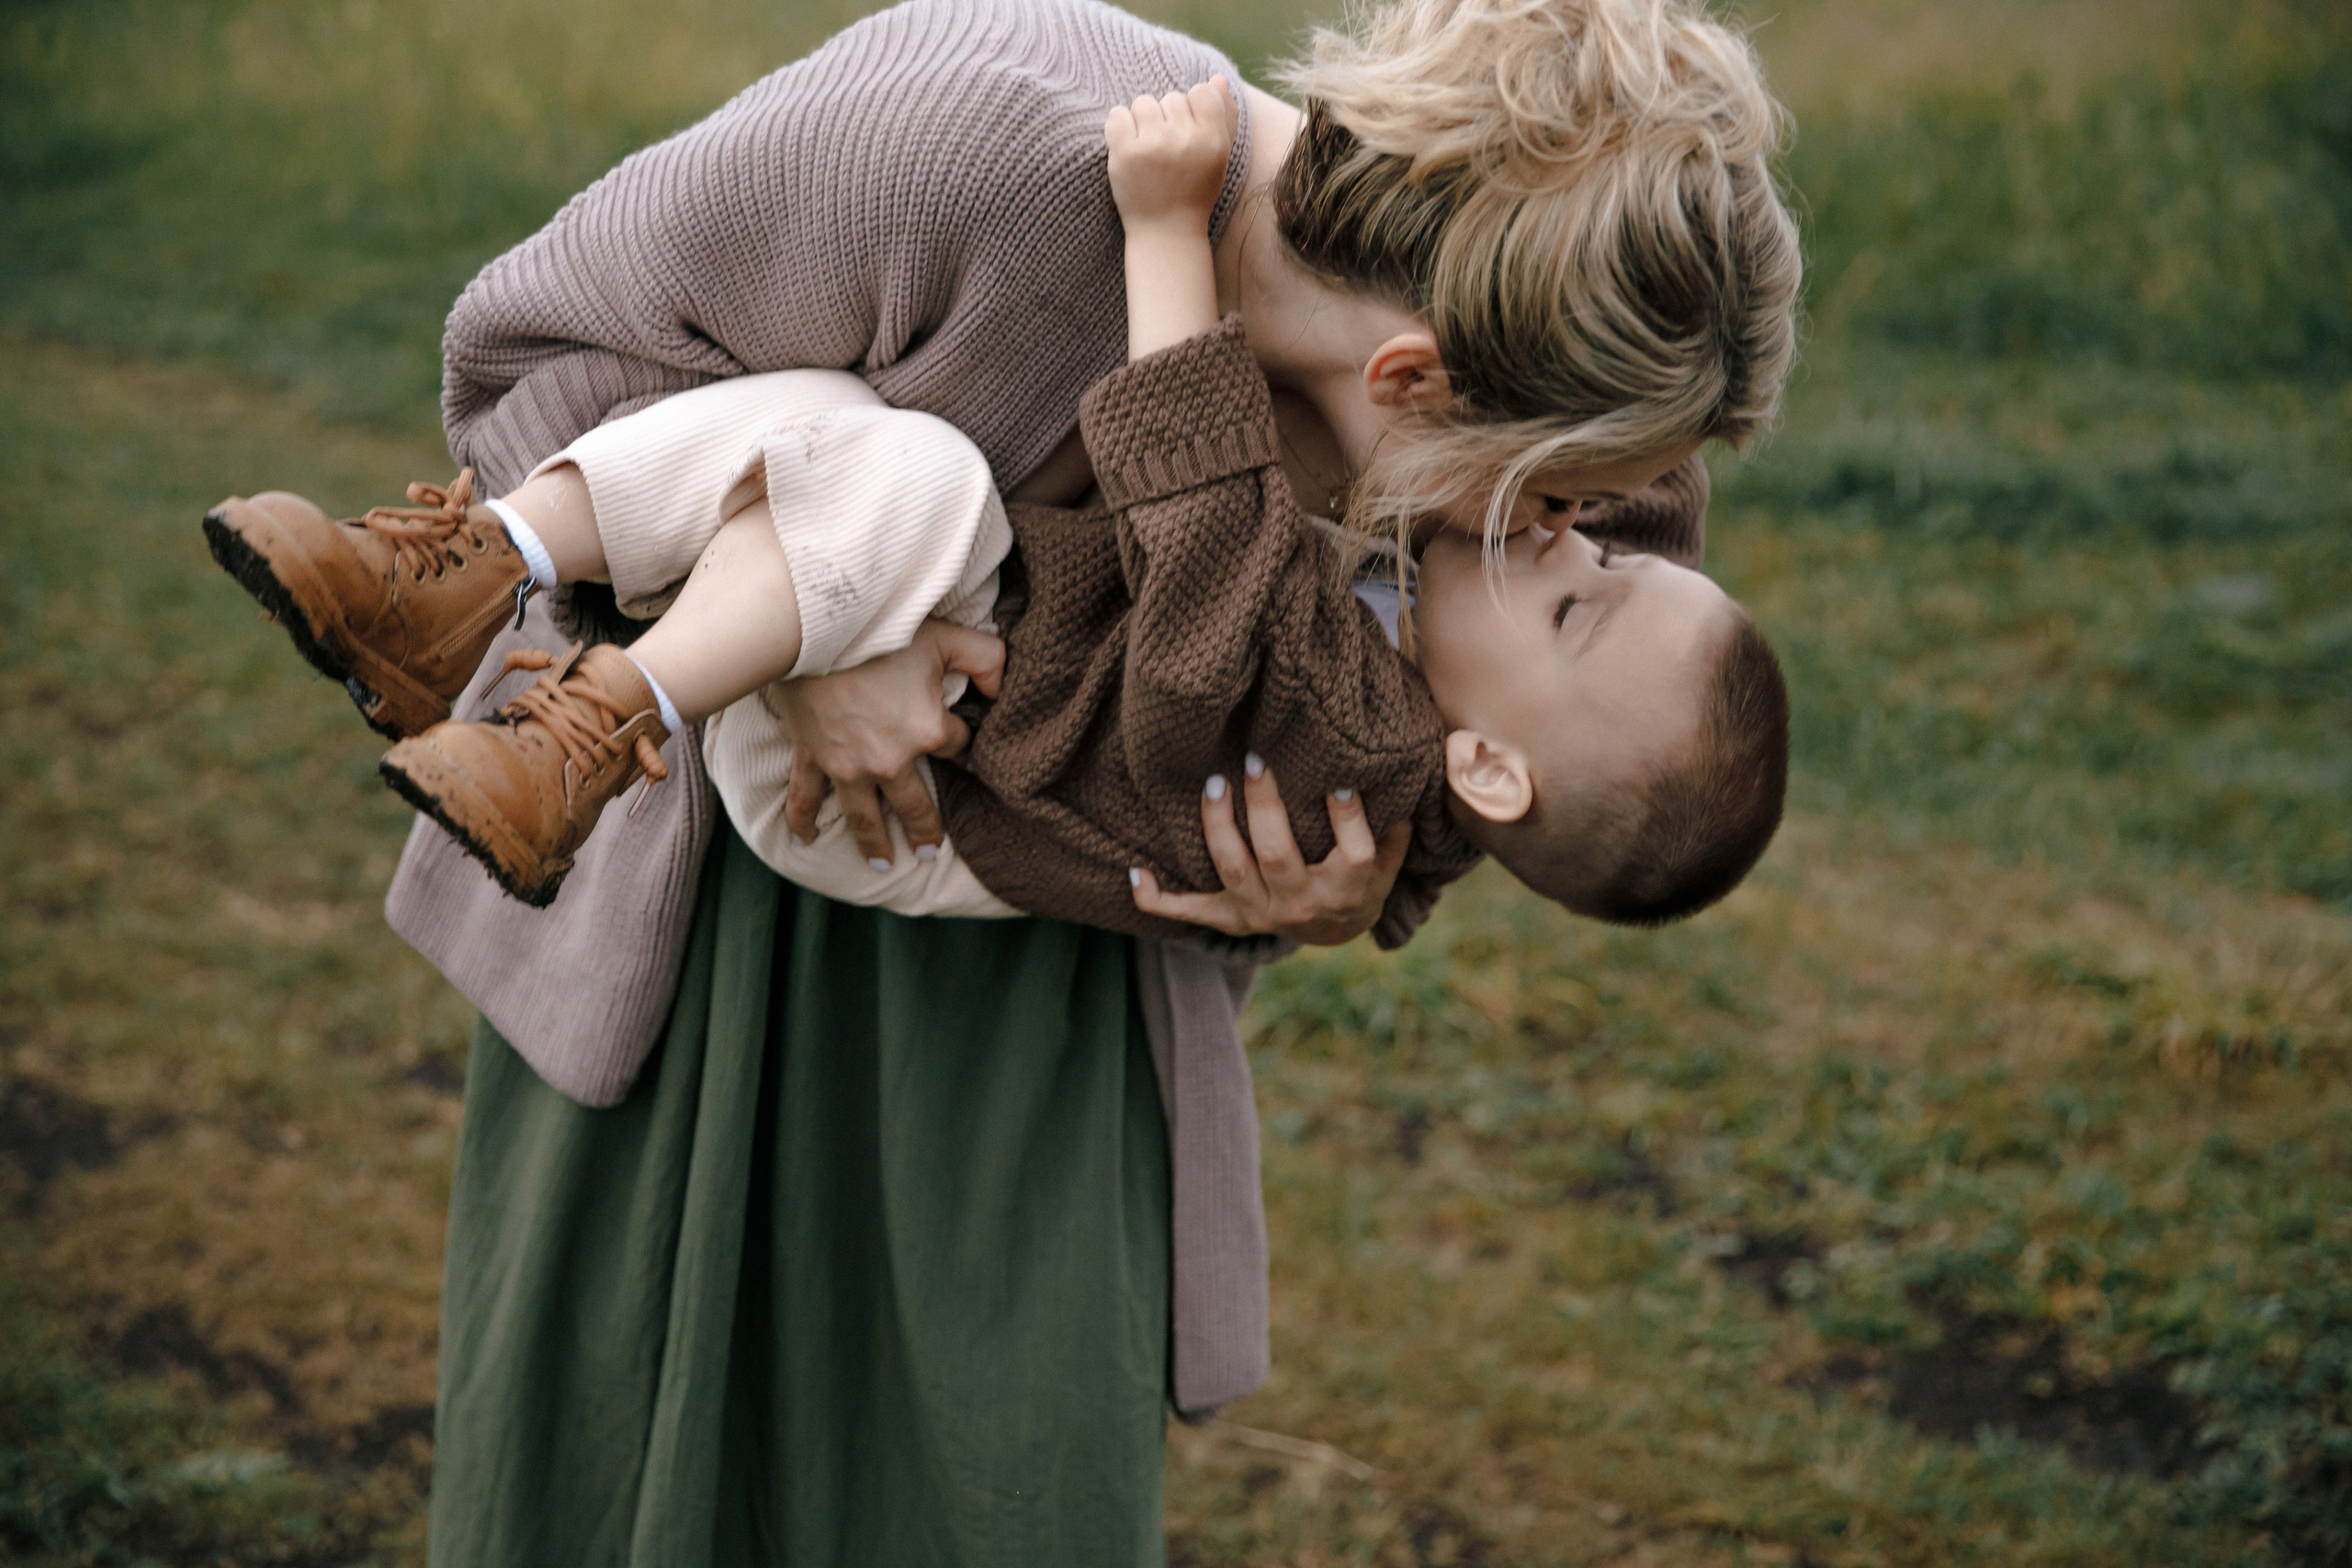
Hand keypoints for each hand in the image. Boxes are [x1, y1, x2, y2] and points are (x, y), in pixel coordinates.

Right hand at [771, 620, 1005, 863]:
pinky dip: (803, 819)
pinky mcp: (811, 756)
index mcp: (928, 731)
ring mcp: (847, 764)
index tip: (962, 749)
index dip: (964, 746)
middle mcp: (890, 761)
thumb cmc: (880, 628)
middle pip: (915, 805)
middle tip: (930, 852)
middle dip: (925, 831)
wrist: (813, 628)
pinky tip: (804, 839)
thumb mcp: (948, 636)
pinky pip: (806, 796)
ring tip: (883, 866)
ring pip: (864, 816)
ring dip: (874, 844)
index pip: (959, 748)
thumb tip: (1003, 689)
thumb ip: (988, 659)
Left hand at [1104, 77, 1234, 231]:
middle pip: (1171, 97)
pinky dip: (1120, 127)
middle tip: (1168, 151)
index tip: (1188, 134)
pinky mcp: (1125, 153)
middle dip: (1167, 119)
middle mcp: (1185, 139)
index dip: (1192, 109)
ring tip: (1148, 149)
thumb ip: (1224, 116)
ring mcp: (1153, 145)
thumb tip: (1217, 78)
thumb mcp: (1219, 156)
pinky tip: (1129, 148)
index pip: (1201, 92)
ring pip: (1144, 103)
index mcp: (1213, 139)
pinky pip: (1117, 114)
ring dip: (1143, 122)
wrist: (1165, 231)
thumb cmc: (1194, 190)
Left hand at [1129, 757, 1410, 945]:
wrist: (1331, 934)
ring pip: (1234, 871)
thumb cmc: (1361, 886)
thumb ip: (1394, 833)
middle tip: (1257, 761)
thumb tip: (1405, 784)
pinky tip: (1135, 875)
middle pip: (1279, 857)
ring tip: (1213, 784)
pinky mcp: (1230, 919)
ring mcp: (1260, 915)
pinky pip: (1191, 913)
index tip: (1337, 782)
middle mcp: (1301, 905)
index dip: (1346, 818)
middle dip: (1266, 809)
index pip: (1353, 854)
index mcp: (1348, 890)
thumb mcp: (1387, 867)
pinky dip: (1160, 900)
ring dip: (1218, 828)